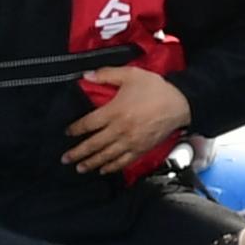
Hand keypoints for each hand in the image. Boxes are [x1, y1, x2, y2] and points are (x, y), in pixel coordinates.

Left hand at [64, 65, 192, 172]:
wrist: (180, 103)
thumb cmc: (155, 88)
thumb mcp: (131, 75)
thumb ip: (107, 74)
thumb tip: (86, 76)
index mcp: (114, 111)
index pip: (88, 124)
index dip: (75, 129)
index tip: (67, 133)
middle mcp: (120, 129)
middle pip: (94, 144)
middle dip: (78, 152)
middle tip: (64, 158)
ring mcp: (131, 142)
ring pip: (106, 156)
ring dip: (91, 163)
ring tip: (79, 168)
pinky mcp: (141, 149)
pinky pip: (123, 161)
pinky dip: (111, 167)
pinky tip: (103, 170)